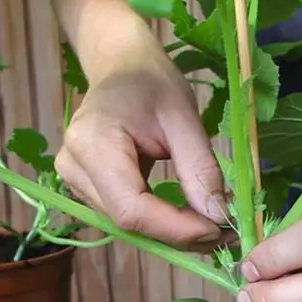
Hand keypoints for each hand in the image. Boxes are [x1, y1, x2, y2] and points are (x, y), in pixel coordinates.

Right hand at [56, 44, 228, 248]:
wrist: (121, 67)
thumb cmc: (151, 82)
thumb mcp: (184, 117)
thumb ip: (200, 168)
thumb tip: (218, 216)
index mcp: (93, 145)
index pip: (132, 209)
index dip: (176, 228)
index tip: (220, 229)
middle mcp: (74, 169)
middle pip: (129, 223)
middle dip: (180, 234)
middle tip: (227, 231)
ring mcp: (75, 181)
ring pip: (129, 226)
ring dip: (174, 233)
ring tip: (215, 223)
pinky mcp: (86, 188)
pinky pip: (128, 217)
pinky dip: (162, 222)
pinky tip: (191, 217)